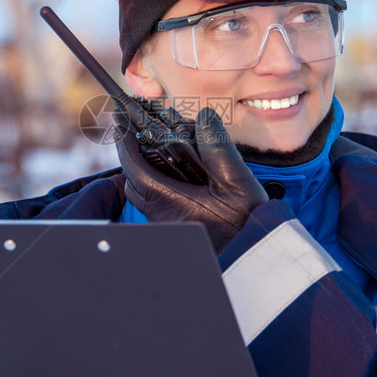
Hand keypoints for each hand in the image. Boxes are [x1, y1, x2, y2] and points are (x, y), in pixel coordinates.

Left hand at [116, 107, 267, 252]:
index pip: (133, 166)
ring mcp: (167, 224)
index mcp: (168, 201)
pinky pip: (160, 203)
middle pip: (134, 180)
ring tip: (168, 150)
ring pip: (146, 194)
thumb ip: (218, 147)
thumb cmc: (245, 224)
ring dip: (151, 170)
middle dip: (136, 156)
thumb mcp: (236, 181)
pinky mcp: (176, 230)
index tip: (122, 123)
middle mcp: (161, 215)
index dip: (125, 142)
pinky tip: (184, 175)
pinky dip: (164, 184)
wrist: (254, 258)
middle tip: (145, 133)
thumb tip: (205, 118)